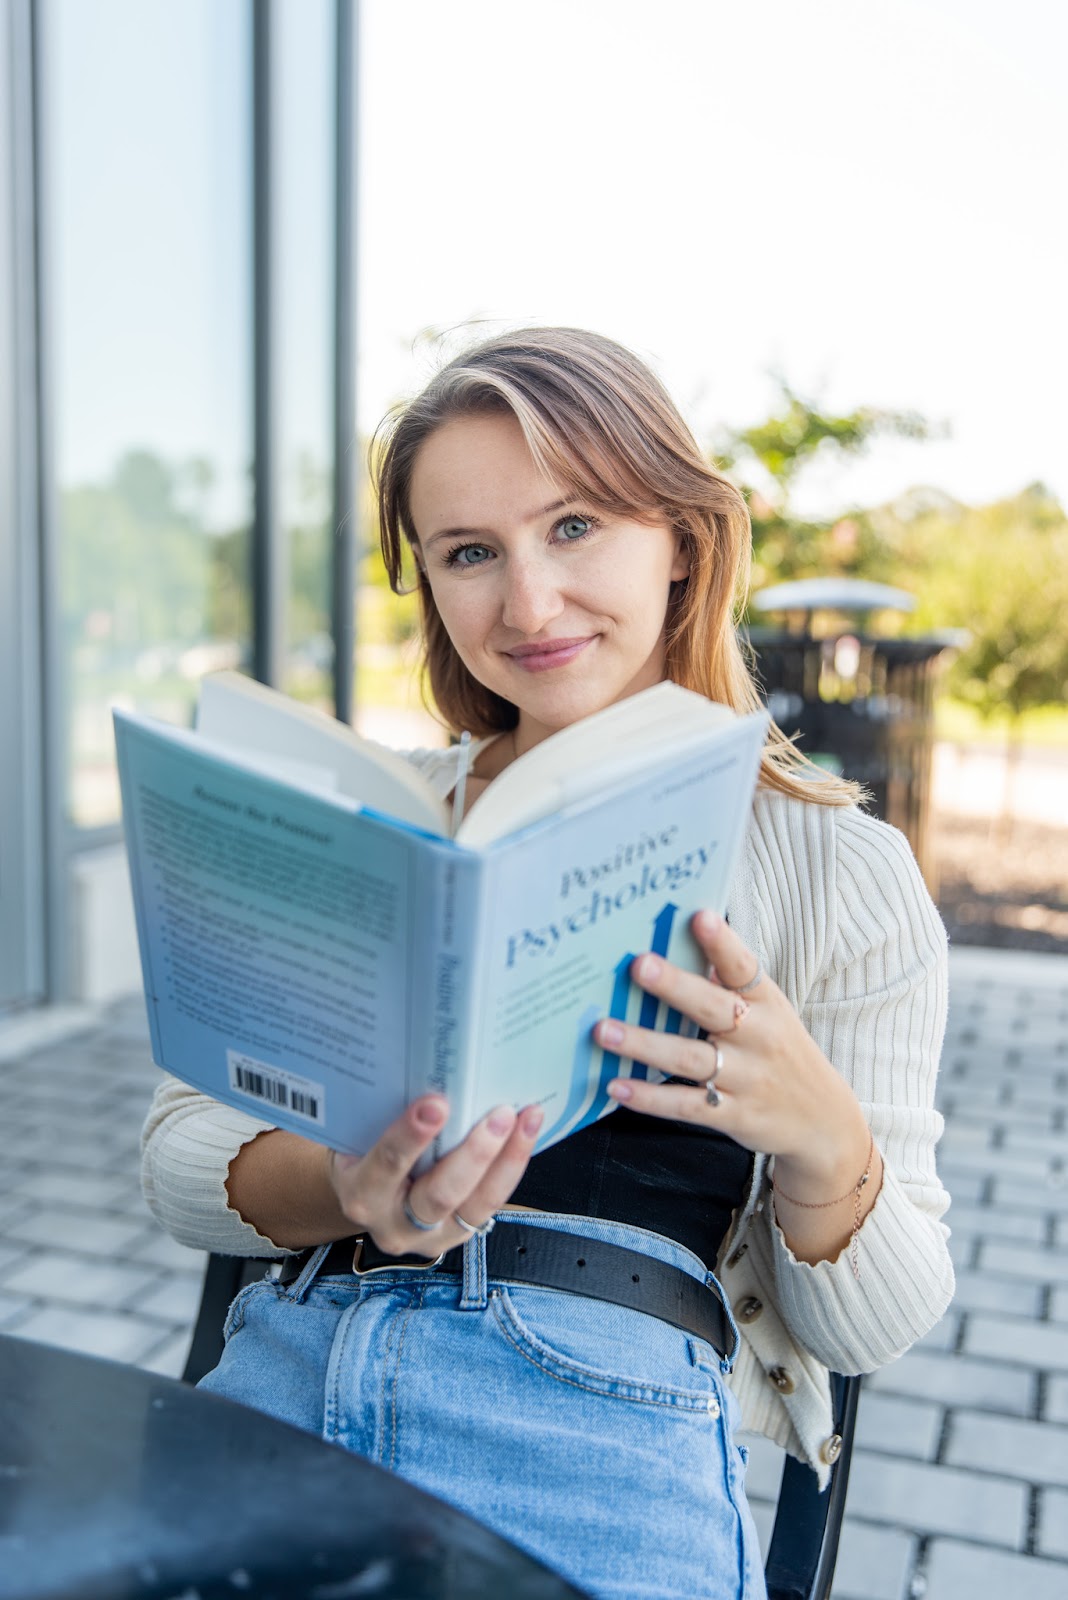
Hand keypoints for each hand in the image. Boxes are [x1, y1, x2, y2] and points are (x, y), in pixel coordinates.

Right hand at [327, 1096, 543, 1257]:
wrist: (364, 1195)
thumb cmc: (362, 1150)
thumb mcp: (358, 1134)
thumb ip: (382, 1113)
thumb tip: (424, 1068)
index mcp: (359, 1195)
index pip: (386, 1166)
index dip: (410, 1137)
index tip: (436, 1105)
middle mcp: (394, 1225)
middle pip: (439, 1195)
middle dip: (474, 1153)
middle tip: (500, 1114)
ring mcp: (431, 1237)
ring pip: (477, 1204)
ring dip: (507, 1159)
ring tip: (527, 1119)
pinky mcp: (460, 1233)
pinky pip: (491, 1203)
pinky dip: (512, 1166)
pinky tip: (527, 1131)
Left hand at [596, 911, 871, 1195]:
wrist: (824, 1122)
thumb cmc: (780, 1052)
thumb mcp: (769, 1013)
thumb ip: (730, 984)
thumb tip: (678, 943)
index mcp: (767, 1003)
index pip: (744, 967)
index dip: (722, 942)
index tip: (699, 917)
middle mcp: (758, 1037)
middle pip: (712, 1008)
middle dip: (674, 986)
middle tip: (637, 965)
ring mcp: (746, 1078)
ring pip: (690, 1058)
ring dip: (644, 1043)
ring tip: (603, 1031)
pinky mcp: (734, 1116)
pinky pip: (686, 1105)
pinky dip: (650, 1097)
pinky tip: (616, 1086)